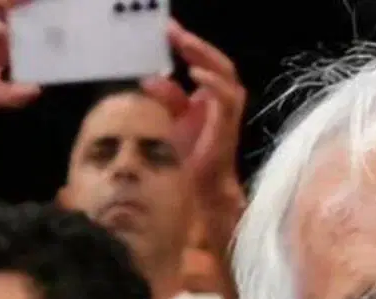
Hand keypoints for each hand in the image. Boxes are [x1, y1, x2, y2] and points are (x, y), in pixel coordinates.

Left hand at [139, 22, 247, 210]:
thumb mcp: (169, 122)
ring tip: (184, 44)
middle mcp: (220, 100)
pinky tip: (195, 74)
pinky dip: (212, 83)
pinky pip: (226, 97)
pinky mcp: (228, 126)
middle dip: (194, 44)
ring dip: (204, 56)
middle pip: (215, 61)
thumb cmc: (186, 160)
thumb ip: (164, 99)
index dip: (187, 44)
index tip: (167, 30)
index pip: (201, 61)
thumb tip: (147, 79)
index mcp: (208, 97)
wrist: (199, 192)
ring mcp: (226, 112)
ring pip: (225, 72)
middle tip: (173, 30)